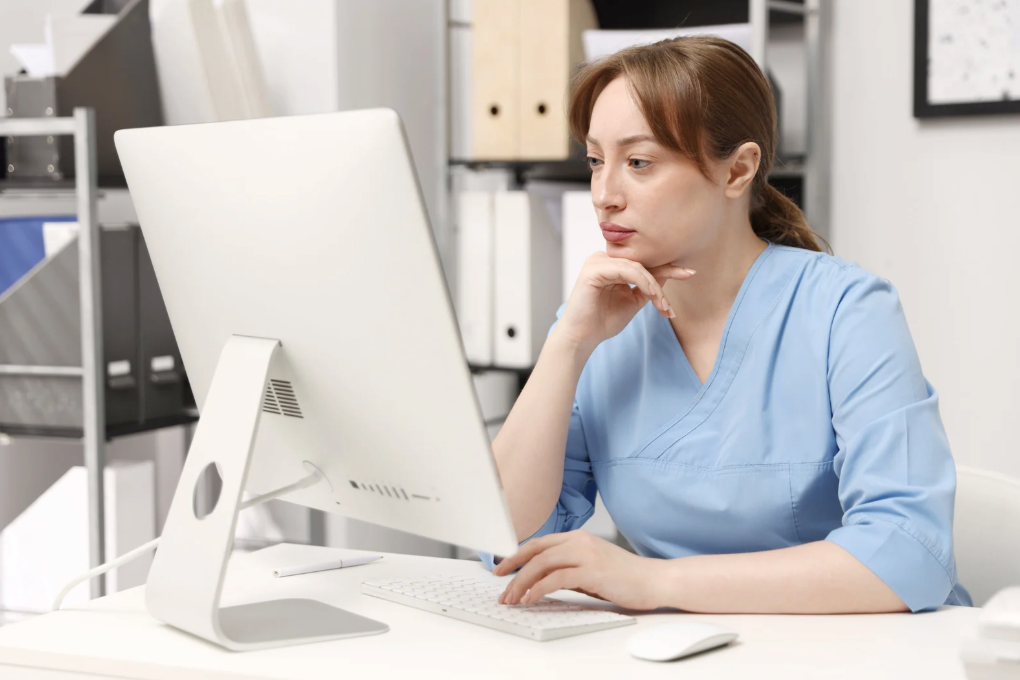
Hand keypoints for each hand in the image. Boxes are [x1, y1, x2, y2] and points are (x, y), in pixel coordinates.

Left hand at [492, 530, 665, 610]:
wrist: (654, 580)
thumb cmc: (624, 577)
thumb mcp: (590, 569)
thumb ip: (567, 569)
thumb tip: (540, 581)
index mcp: (578, 537)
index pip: (539, 543)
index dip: (516, 556)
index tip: (501, 569)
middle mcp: (580, 541)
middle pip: (535, 551)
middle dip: (513, 569)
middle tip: (501, 588)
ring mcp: (586, 554)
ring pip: (542, 564)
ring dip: (522, 582)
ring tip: (514, 599)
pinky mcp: (592, 570)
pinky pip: (557, 578)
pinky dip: (539, 589)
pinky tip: (532, 599)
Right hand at [555, 252, 694, 352]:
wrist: (582, 338)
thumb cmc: (603, 321)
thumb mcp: (633, 301)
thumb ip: (648, 287)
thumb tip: (671, 272)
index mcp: (611, 264)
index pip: (643, 262)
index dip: (668, 268)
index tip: (690, 274)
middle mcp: (603, 258)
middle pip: (642, 262)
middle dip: (661, 282)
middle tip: (669, 306)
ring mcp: (597, 262)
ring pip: (636, 266)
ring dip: (653, 285)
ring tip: (661, 305)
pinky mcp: (593, 270)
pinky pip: (625, 270)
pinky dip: (642, 281)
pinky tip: (651, 295)